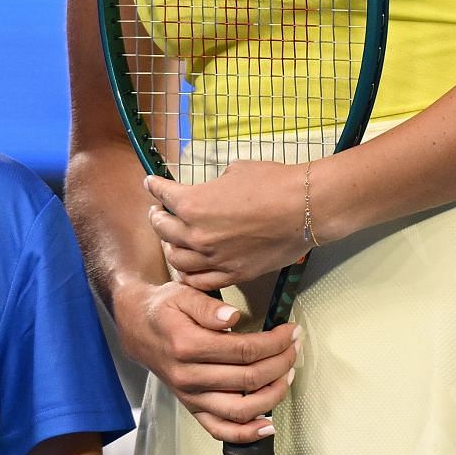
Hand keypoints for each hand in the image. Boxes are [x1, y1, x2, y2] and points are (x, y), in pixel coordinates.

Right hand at [112, 278, 299, 443]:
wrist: (137, 328)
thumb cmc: (164, 308)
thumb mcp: (181, 293)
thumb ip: (207, 306)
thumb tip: (233, 318)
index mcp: (186, 345)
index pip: (244, 350)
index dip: (274, 342)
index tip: (290, 331)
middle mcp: (188, 376)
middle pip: (248, 378)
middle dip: (280, 362)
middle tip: (294, 347)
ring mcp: (190, 396)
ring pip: (240, 409)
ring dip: (272, 395)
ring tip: (287, 376)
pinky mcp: (191, 408)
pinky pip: (220, 430)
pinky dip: (246, 433)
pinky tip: (268, 425)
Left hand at [145, 162, 311, 291]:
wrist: (305, 208)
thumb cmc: (272, 183)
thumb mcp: (233, 172)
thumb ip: (211, 186)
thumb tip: (208, 190)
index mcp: (192, 203)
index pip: (163, 195)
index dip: (154, 187)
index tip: (150, 184)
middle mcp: (197, 234)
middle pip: (163, 230)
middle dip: (157, 218)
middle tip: (158, 212)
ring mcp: (214, 258)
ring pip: (177, 259)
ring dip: (170, 247)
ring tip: (170, 241)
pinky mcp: (233, 274)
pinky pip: (200, 281)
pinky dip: (188, 274)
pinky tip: (187, 267)